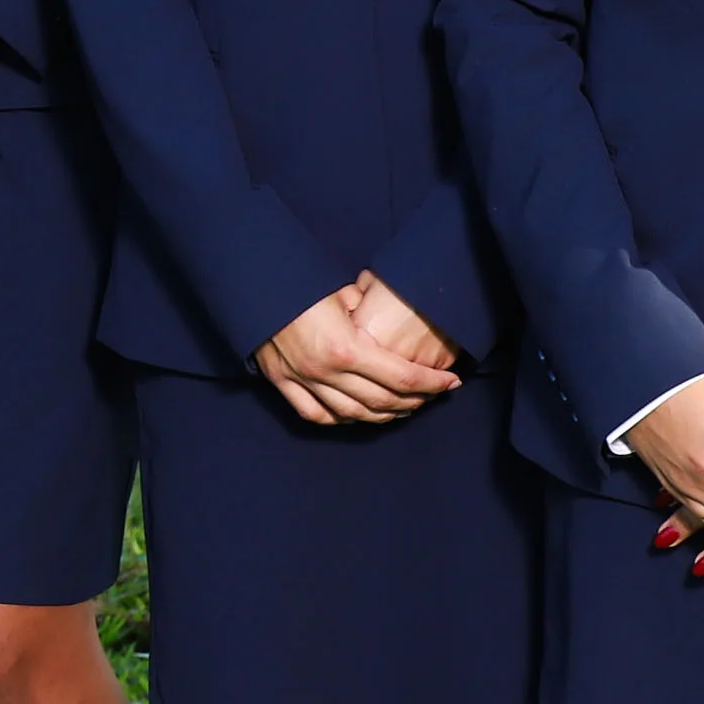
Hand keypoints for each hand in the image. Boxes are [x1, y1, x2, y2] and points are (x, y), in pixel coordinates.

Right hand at [254, 272, 461, 426]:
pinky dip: (342, 419)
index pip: (403, 377)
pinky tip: (359, 415)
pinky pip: (319, 415)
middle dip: (416, 401)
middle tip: (433, 394)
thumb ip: (369, 313)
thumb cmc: (301, 284)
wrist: (253, 286)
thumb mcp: (342, 293)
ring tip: (404, 408)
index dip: (432, 383)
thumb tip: (390, 318)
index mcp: (348, 348)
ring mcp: (304, 382)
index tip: (451, 382)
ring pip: (354, 414)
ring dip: (385, 415)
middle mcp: (328, 372)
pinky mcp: (283, 384)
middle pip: (383, 401)